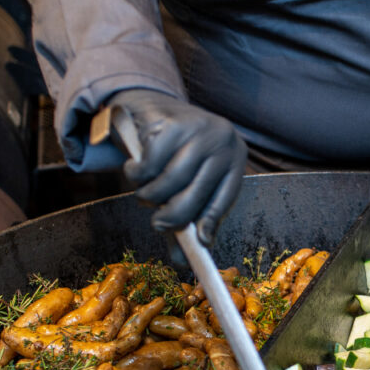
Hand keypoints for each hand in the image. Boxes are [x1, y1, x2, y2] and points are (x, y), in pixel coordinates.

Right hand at [108, 88, 245, 244]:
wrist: (151, 106)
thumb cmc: (175, 155)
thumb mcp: (189, 184)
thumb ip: (187, 220)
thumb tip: (181, 264)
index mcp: (234, 160)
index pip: (223, 202)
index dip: (208, 226)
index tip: (199, 245)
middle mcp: (221, 143)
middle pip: (190, 199)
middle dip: (168, 217)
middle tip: (157, 221)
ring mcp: (197, 131)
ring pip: (165, 185)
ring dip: (148, 195)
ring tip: (147, 188)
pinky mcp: (169, 124)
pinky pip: (146, 167)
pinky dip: (135, 174)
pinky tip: (136, 167)